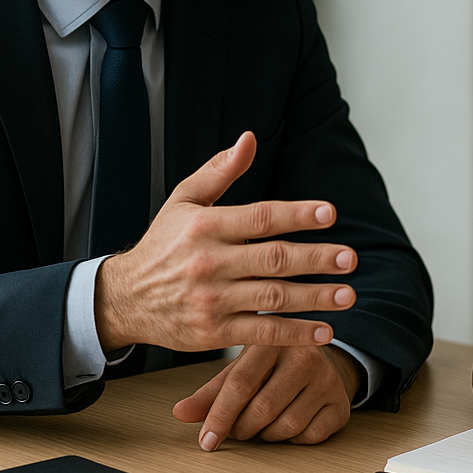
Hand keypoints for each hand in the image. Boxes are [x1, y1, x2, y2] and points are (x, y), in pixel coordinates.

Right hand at [94, 131, 357, 351]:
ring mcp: (211, 300)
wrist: (123, 298)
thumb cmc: (163, 244)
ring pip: (272, 298)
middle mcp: (209, 263)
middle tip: (350, 258)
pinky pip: (260, 333)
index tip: (330, 213)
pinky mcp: (212, 332)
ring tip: (348, 295)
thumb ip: (220, 171)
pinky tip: (324, 331)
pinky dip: (294, 334)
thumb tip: (249, 139)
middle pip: (273, 259)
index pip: (260, 218)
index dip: (297, 215)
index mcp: (207, 226)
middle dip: (316, 259)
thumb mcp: (184, 200)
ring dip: (314, 298)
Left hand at [172, 344, 361, 449]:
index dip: (219, 417)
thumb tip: (179, 412)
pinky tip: (289, 424)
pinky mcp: (341, 404)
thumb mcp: (241, 370)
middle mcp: (305, 356)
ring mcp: (327, 380)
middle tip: (239, 428)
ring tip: (264, 424)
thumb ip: (211, 392)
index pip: (240, 384)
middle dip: (243, 429)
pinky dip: (293, 440)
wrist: (323, 361)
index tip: (206, 441)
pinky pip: (309, 437)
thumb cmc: (273, 367)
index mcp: (273, 341)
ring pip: (285, 427)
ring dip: (267, 436)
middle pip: (262, 410)